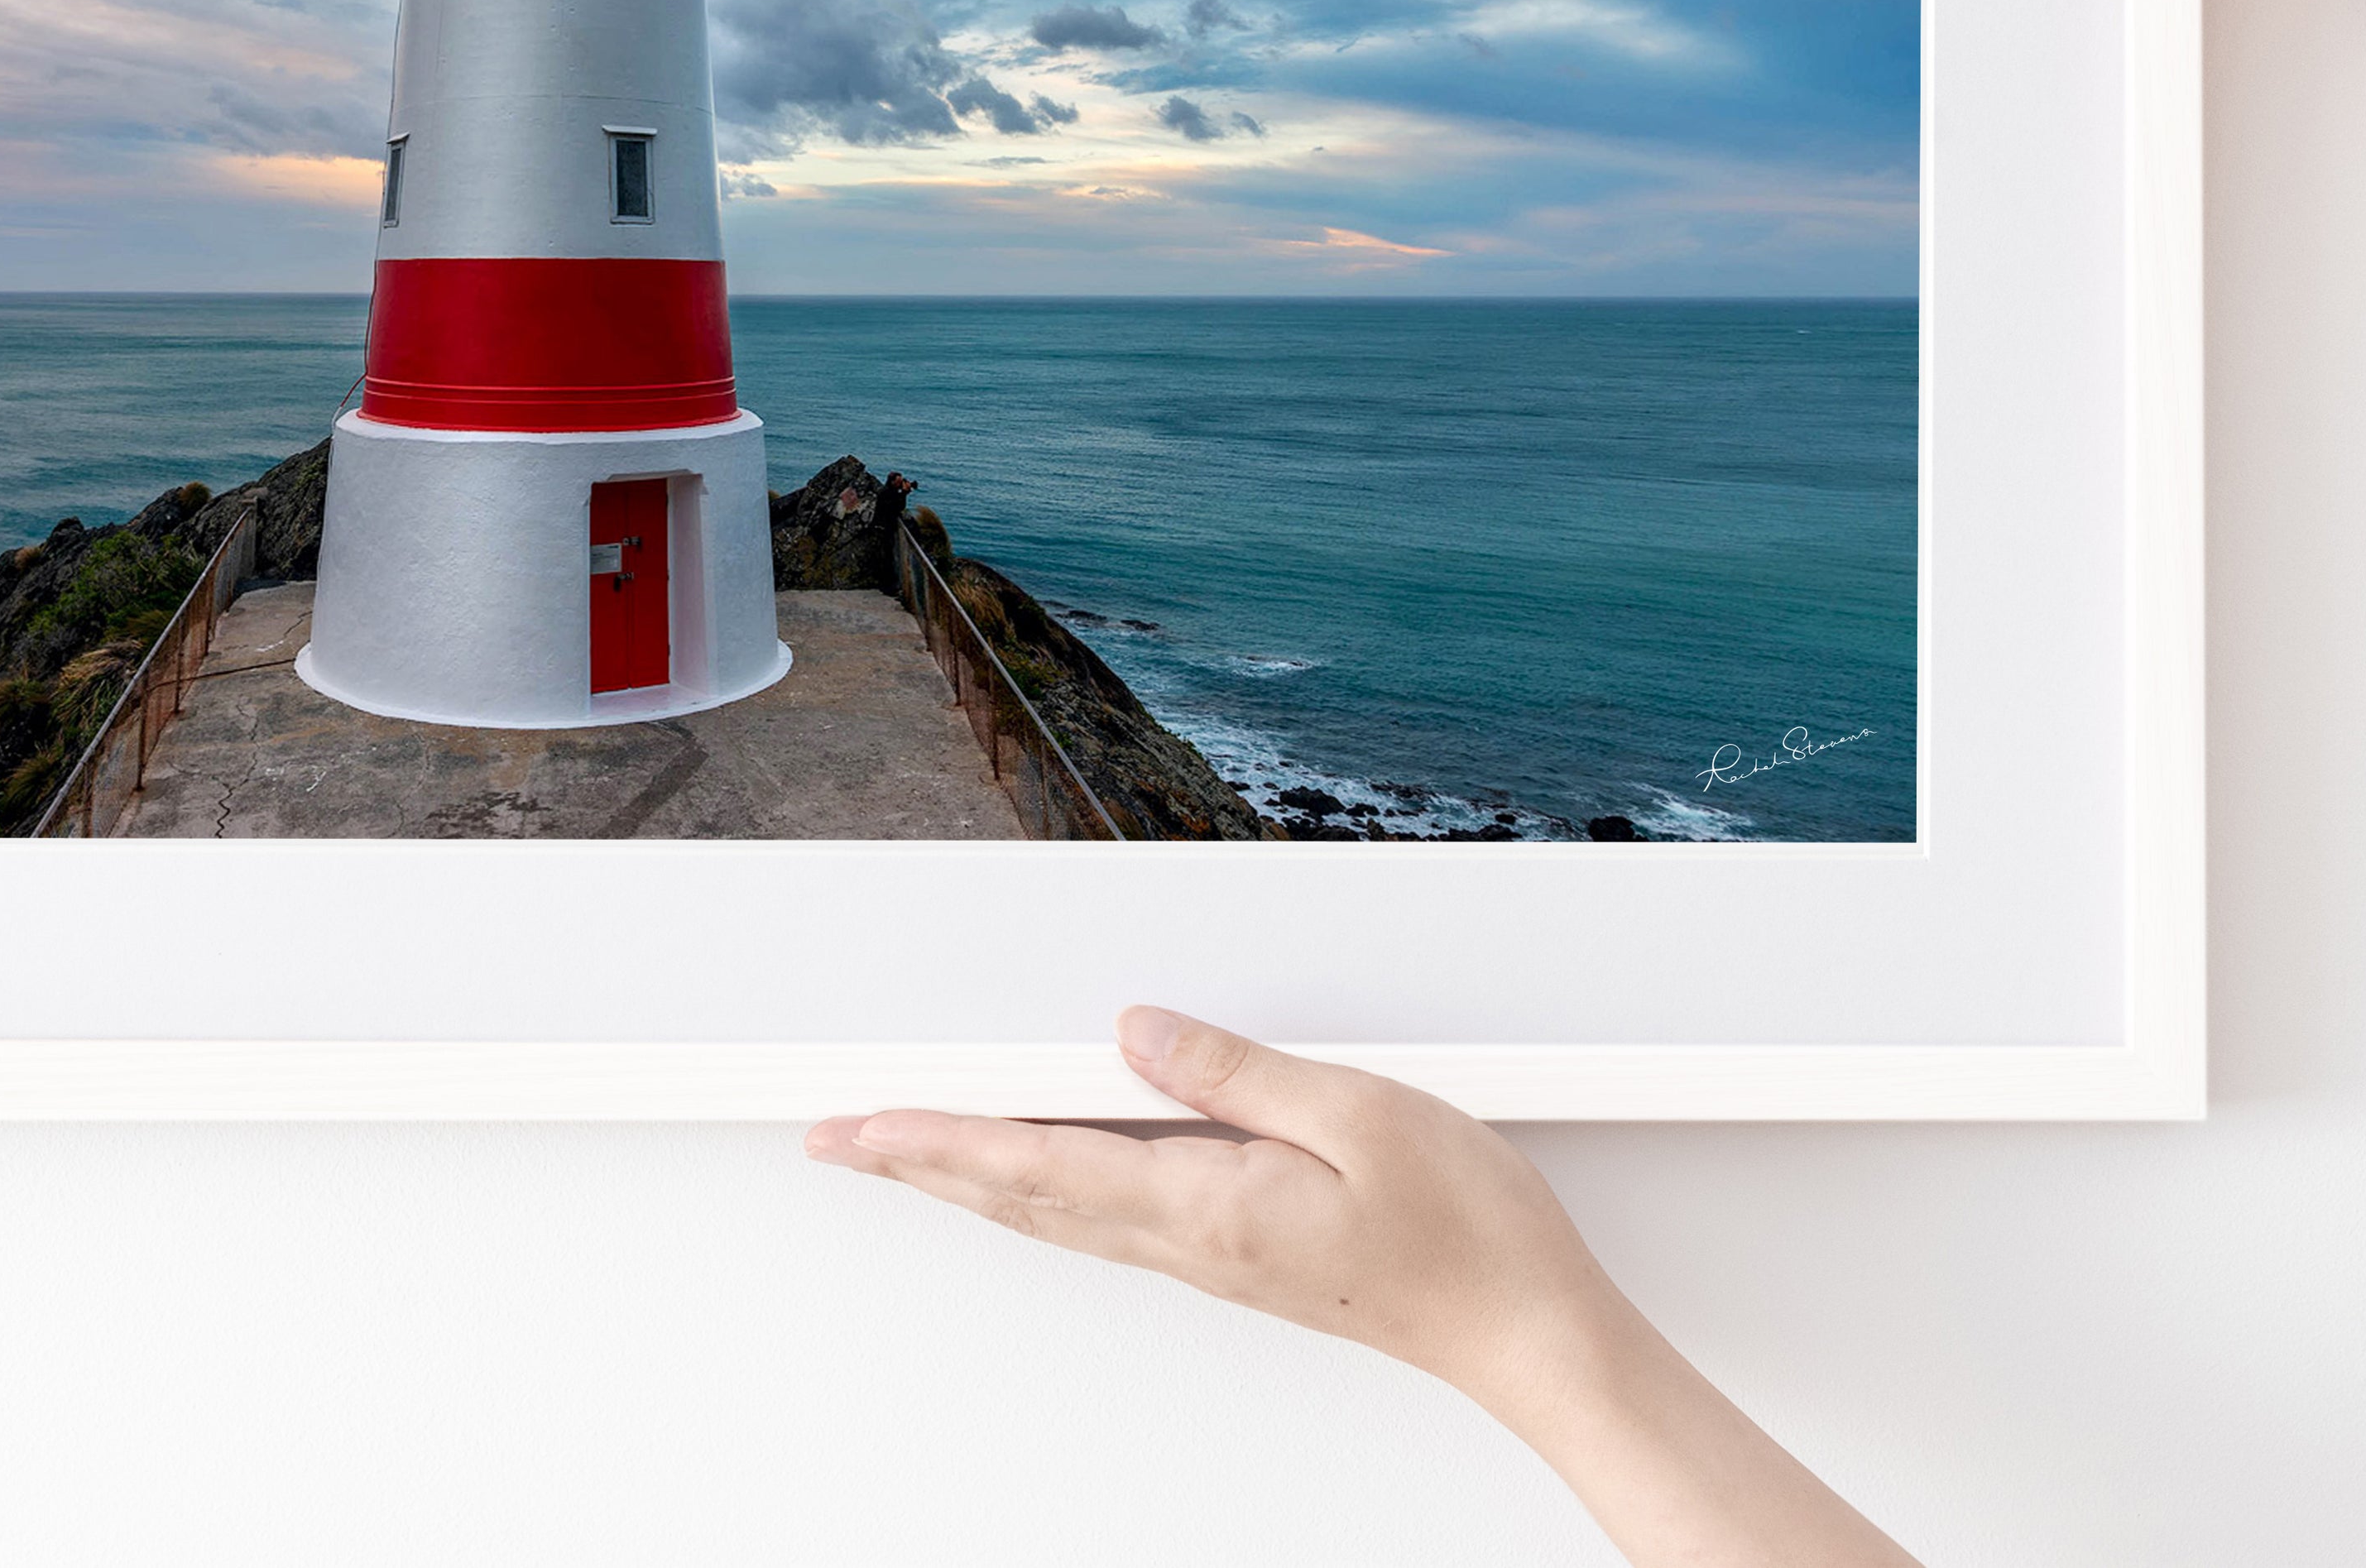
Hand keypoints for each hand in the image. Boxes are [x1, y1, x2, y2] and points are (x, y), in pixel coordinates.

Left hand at [810, 1006, 1618, 1404]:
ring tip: (904, 1152)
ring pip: (1057, 1215)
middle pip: (1022, 1197)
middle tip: (839, 1140)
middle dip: (920, 1165)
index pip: (1036, 1164)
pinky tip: (1030, 1180)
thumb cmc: (1467, 1229)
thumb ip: (1237, 1072)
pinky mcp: (1240, 1258)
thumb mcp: (1359, 1112)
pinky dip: (1038, 1194)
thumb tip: (1138, 1033)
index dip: (937, 1141)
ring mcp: (1213, 1259)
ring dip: (968, 1181)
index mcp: (1205, 1204)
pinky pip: (1108, 1222)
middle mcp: (1190, 1242)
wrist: (1526, 1332)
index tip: (862, 1125)